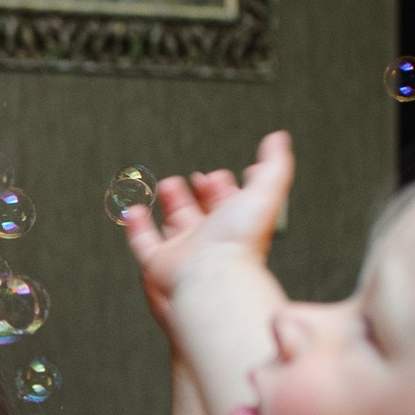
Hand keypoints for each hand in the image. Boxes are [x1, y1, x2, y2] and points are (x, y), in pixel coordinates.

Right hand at [119, 130, 293, 338]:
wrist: (212, 276)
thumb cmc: (239, 243)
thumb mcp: (265, 192)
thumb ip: (274, 164)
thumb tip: (279, 139)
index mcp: (236, 225)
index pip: (230, 202)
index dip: (225, 186)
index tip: (220, 174)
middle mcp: (210, 239)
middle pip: (202, 211)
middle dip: (198, 191)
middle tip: (195, 178)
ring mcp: (184, 250)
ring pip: (174, 224)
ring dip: (169, 202)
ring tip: (167, 186)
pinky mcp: (159, 261)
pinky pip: (144, 242)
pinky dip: (137, 225)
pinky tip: (135, 208)